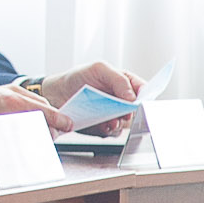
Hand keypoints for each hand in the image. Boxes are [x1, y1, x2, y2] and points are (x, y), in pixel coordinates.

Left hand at [30, 61, 148, 130]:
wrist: (57, 93)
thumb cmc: (78, 77)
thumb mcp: (99, 69)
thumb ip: (118, 79)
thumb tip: (133, 97)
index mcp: (125, 83)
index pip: (144, 91)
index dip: (146, 97)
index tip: (138, 101)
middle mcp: (122, 100)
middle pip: (138, 111)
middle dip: (131, 112)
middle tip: (123, 112)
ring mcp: (114, 114)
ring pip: (126, 124)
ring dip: (119, 123)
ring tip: (110, 119)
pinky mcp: (104, 127)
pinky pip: (113, 133)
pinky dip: (109, 130)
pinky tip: (102, 125)